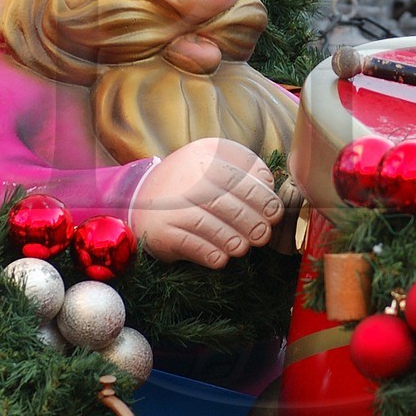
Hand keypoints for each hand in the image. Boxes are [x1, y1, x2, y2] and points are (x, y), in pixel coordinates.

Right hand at [130, 137, 284, 267]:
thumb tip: (269, 184)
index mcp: (201, 157)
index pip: (237, 179)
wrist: (141, 199)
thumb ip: (244, 167)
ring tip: (242, 247)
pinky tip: (222, 257)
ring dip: (234, 241)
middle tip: (262, 235)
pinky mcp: (162, 232)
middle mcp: (184, 179)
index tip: (274, 213)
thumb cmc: (191, 182)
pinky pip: (193, 246)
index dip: (262, 199)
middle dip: (252, 223)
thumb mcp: (214, 161)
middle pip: (226, 204)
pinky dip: (212, 254)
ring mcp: (171, 206)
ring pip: (210, 227)